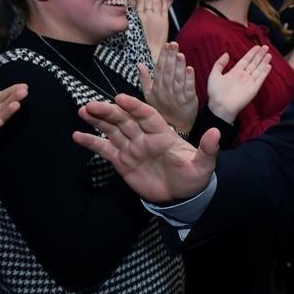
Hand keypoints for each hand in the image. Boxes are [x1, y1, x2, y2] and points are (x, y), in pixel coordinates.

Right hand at [72, 94, 219, 203]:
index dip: (135, 106)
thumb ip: (208, 149)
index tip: (121, 98)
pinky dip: (91, 142)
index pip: (147, 116)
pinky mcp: (122, 161)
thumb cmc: (194, 176)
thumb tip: (216, 132)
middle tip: (92, 104)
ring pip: (113, 130)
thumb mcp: (204, 164)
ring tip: (83, 110)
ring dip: (98, 120)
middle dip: (110, 111)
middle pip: (125, 120)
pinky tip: (77, 135)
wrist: (183, 195)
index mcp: (163, 134)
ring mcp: (132, 148)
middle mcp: (145, 137)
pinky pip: (105, 149)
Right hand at [134, 0, 169, 61]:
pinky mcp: (164, 21)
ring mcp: (156, 18)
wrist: (152, 51)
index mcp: (138, 19)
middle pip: (147, 0)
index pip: (139, 3)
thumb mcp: (134, 30)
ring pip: (155, 2)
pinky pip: (164, 8)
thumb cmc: (142, 44)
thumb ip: (135, 19)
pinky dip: (164, 1)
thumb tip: (133, 11)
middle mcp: (147, 16)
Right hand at [137, 42, 197, 131]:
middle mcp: (166, 92)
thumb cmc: (161, 109)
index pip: (159, 70)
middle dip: (171, 57)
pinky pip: (188, 88)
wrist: (174, 127)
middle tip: (174, 44)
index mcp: (156, 89)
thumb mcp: (149, 95)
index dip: (163, 57)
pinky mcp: (189, 101)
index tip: (166, 45)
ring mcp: (177, 97)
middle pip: (168, 72)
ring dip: (179, 66)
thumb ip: (145, 79)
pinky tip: (190, 69)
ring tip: (180, 54)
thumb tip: (139, 64)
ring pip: (177, 79)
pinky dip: (189, 78)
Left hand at [206, 46, 271, 123]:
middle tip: (265, 47)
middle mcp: (244, 75)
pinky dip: (265, 72)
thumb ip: (220, 64)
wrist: (220, 106)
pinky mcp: (254, 89)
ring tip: (269, 54)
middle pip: (254, 63)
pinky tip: (269, 66)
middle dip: (260, 55)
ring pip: (258, 69)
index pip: (245, 60)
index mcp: (235, 72)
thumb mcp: (214, 75)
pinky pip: (260, 79)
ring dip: (264, 62)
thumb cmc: (216, 92)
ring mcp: (249, 82)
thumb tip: (226, 53)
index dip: (251, 53)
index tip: (257, 46)